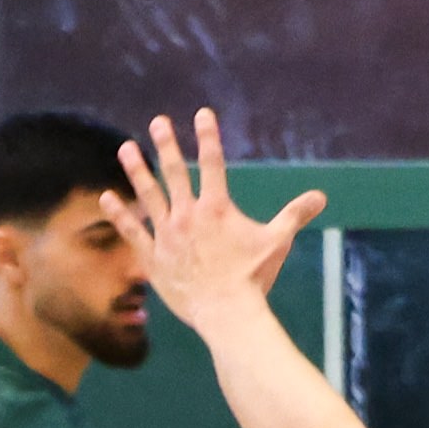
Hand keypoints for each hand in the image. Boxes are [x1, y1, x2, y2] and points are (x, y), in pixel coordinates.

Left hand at [111, 111, 326, 329]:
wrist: (226, 313)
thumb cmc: (253, 278)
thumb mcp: (276, 242)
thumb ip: (294, 215)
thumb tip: (321, 196)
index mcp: (216, 208)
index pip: (212, 163)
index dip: (208, 136)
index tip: (202, 114)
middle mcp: (188, 215)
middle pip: (174, 172)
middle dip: (166, 144)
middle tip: (158, 121)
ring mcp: (167, 235)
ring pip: (148, 195)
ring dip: (137, 170)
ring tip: (126, 148)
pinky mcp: (153, 257)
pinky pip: (132, 231)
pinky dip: (119, 214)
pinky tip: (107, 197)